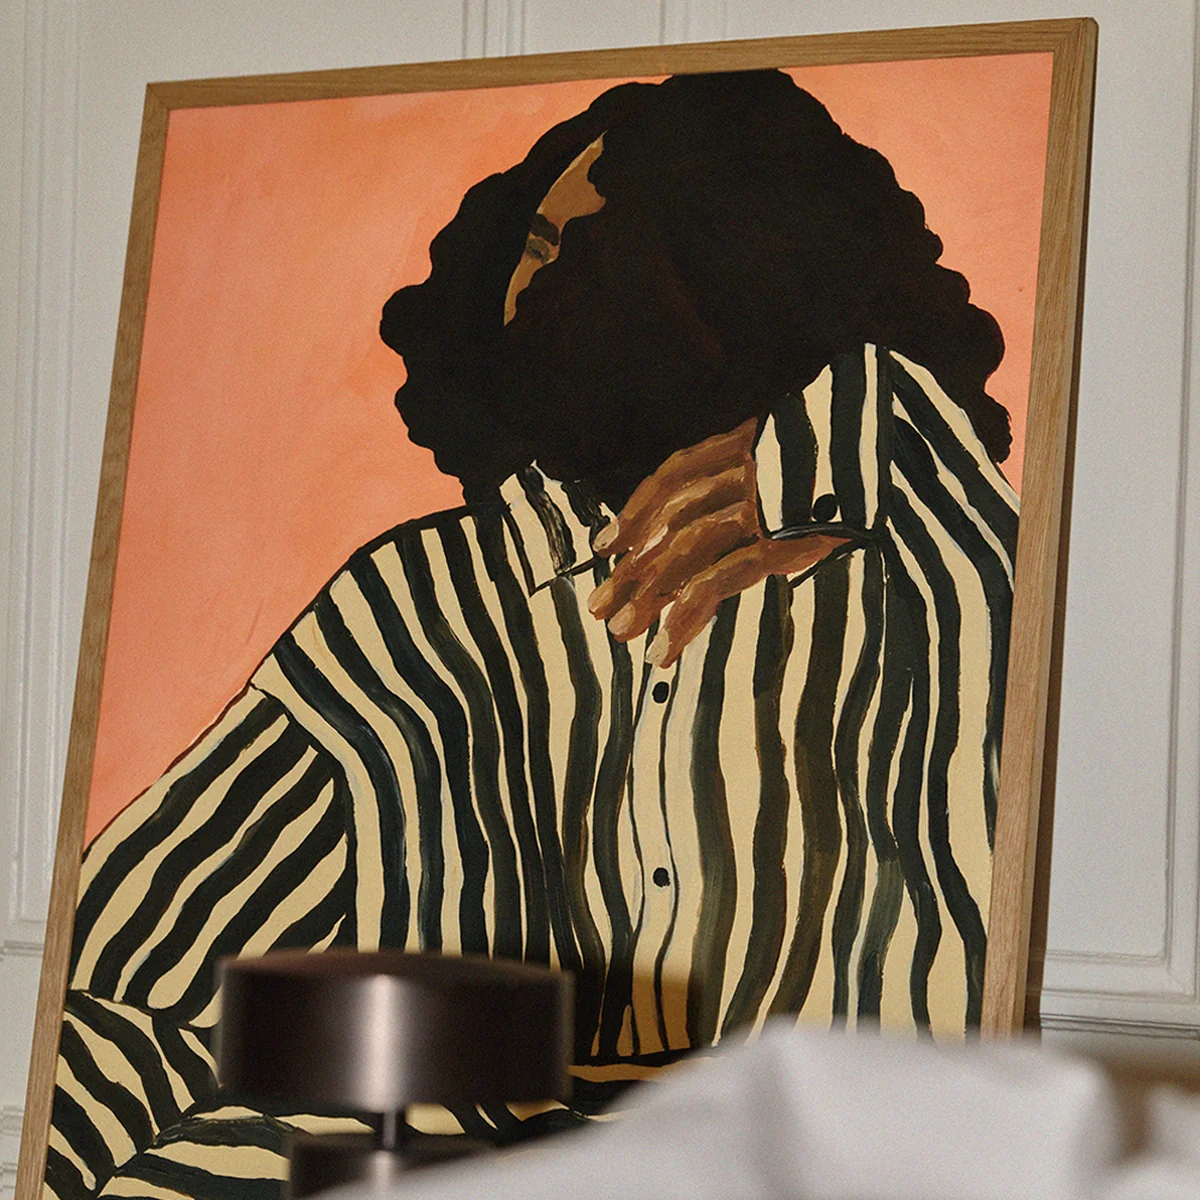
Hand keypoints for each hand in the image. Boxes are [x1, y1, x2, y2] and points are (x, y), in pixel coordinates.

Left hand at [587, 418, 847, 667]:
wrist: (920, 460)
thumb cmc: (867, 470)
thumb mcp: (810, 462)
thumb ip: (771, 477)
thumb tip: (729, 521)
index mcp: (751, 443)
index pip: (677, 472)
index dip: (637, 509)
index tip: (605, 546)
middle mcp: (751, 467)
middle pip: (671, 516)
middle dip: (631, 566)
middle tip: (599, 608)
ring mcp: (766, 502)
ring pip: (686, 548)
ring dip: (647, 593)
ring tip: (621, 633)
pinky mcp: (785, 539)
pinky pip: (720, 579)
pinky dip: (685, 615)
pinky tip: (667, 647)